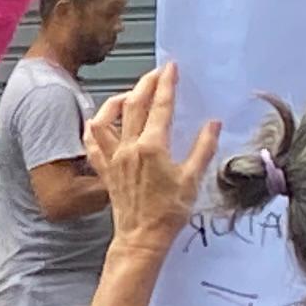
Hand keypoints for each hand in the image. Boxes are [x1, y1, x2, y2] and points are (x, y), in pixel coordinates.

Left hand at [91, 61, 221, 255]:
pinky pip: (92, 143)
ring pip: (106, 119)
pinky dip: (94, 128)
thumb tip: (213, 124)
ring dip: (116, 101)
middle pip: (133, 105)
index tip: (171, 68)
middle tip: (157, 73)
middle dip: (146, 84)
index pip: (160, 106)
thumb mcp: (193, 178)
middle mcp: (128, 148)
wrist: (142, 237)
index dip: (166, 84)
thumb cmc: (168, 212)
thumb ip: (203, 147)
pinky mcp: (104, 169)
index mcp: (151, 147)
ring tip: (130, 93)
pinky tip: (99, 122)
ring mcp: (112, 158)